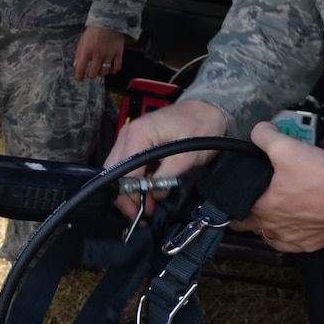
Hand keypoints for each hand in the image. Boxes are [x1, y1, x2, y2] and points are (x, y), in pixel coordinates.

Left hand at [73, 26, 125, 80]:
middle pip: (93, 74)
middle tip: (90, 73)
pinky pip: (116, 68)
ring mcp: (109, 54)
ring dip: (100, 73)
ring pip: (104, 72)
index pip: (81, 69)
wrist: (109, 20)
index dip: (79, 77)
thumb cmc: (94, 30)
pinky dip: (112, 71)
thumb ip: (78, 53)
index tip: (80, 78)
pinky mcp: (118, 53)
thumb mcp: (83, 40)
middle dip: (90, 76)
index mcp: (87, 50)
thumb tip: (76, 66)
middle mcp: (98, 54)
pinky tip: (109, 69)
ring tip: (99, 70)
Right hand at [103, 97, 227, 216]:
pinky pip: (129, 164)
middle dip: (126, 196)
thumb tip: (154, 194)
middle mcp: (128, 133)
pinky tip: (148, 190)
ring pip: (119, 170)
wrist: (208, 109)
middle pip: (114, 172)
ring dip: (131, 189)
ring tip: (147, 205)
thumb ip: (167, 176)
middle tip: (141, 213)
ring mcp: (131, 136)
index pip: (123, 172)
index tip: (142, 210)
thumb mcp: (187, 156)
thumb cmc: (200, 126)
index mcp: (138, 134)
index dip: (132, 194)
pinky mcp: (137, 141)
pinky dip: (136, 180)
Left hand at [245, 122, 323, 253]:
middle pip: (249, 226)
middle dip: (247, 214)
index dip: (233, 199)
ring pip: (270, 236)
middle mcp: (273, 227)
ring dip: (268, 225)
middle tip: (252, 202)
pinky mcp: (311, 244)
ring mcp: (292, 238)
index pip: (234, 210)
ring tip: (273, 212)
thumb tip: (259, 131)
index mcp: (261, 208)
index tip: (236, 194)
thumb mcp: (285, 147)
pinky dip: (290, 236)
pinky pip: (292, 245)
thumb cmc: (319, 177)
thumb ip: (264, 136)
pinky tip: (293, 227)